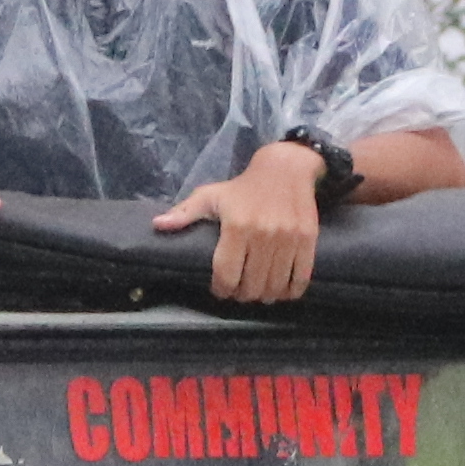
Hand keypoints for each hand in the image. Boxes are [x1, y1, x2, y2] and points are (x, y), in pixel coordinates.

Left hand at [153, 139, 329, 302]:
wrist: (286, 169)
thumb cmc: (243, 187)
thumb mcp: (211, 195)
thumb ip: (185, 213)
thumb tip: (157, 225)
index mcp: (236, 226)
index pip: (226, 275)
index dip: (222, 290)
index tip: (221, 290)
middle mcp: (263, 234)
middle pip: (251, 286)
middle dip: (242, 295)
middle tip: (240, 291)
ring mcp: (288, 239)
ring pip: (274, 287)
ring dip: (264, 296)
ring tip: (258, 292)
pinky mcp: (307, 240)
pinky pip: (300, 279)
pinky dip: (290, 291)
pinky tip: (281, 291)